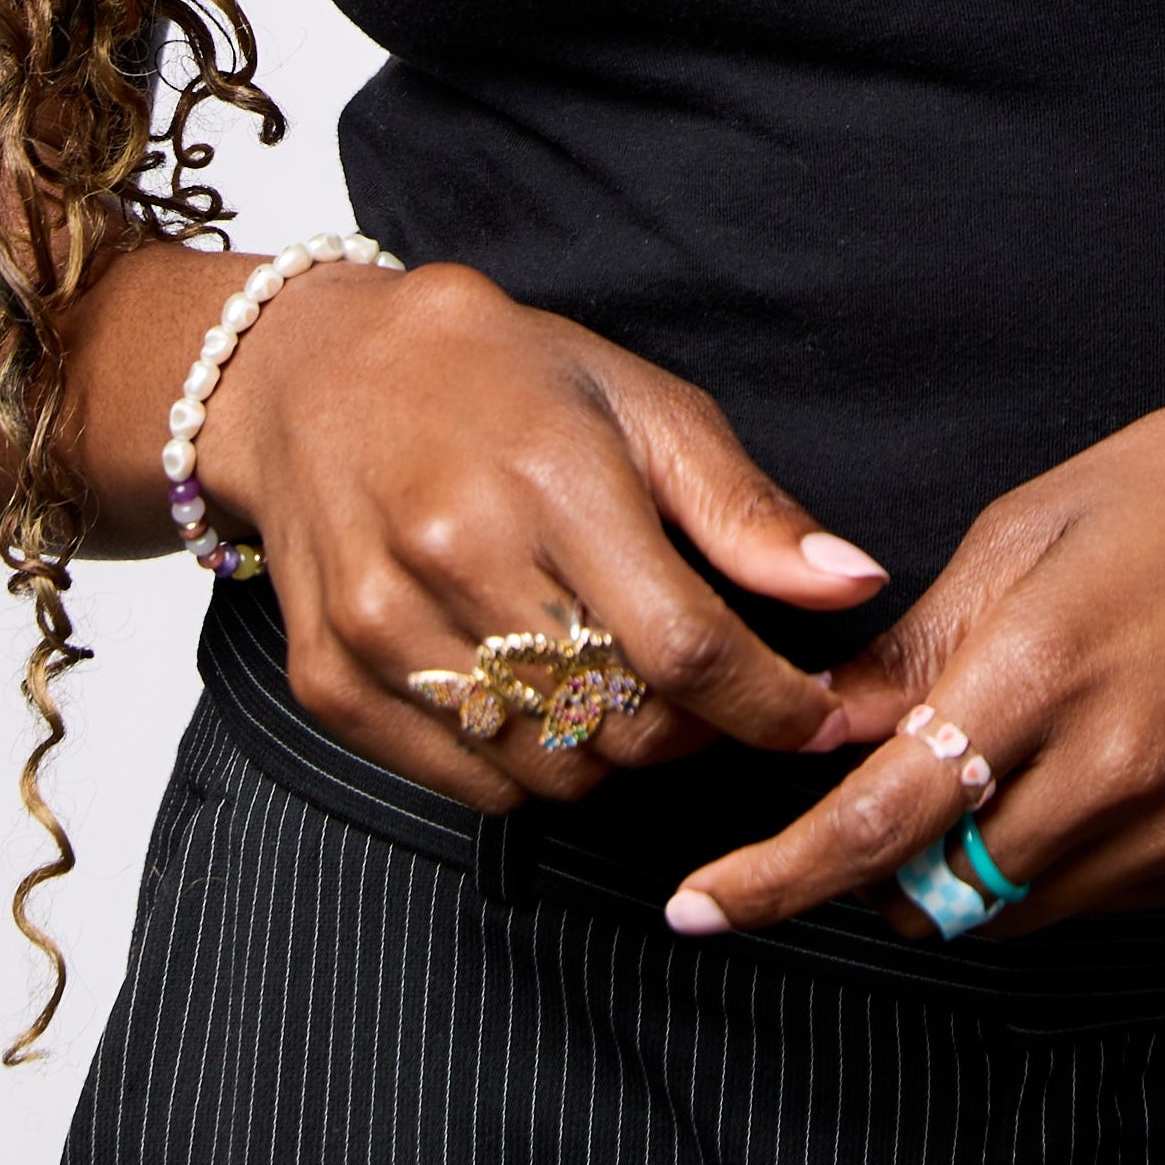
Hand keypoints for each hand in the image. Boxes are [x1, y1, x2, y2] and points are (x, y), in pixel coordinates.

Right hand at [193, 259, 885, 811]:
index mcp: (549, 479)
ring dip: (613, 753)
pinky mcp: (332, 684)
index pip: (685, 645)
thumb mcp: (638, 404)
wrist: (314, 377)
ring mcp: (384, 629)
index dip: (770, 704)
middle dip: (695, 725)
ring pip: (553, 773)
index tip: (817, 719)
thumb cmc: (496, 379)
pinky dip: (530, 765)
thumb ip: (744, 509)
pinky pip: (472, 787)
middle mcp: (456, 558)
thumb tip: (851, 585)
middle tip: (701, 678)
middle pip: (623, 725)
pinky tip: (534, 691)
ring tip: (612, 675)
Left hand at [662, 386, 1164, 940]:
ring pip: (1016, 911)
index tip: (699, 910)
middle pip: (936, 891)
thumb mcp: (1035, 525)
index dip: (776, 879)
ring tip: (984, 776)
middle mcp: (1111, 773)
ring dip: (962, 873)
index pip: (876, 819)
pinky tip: (1077, 777)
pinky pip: (1101, 900)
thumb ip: (925, 643)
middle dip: (872, 873)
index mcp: (1042, 671)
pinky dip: (1055, 865)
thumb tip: (830, 721)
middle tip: (866, 808)